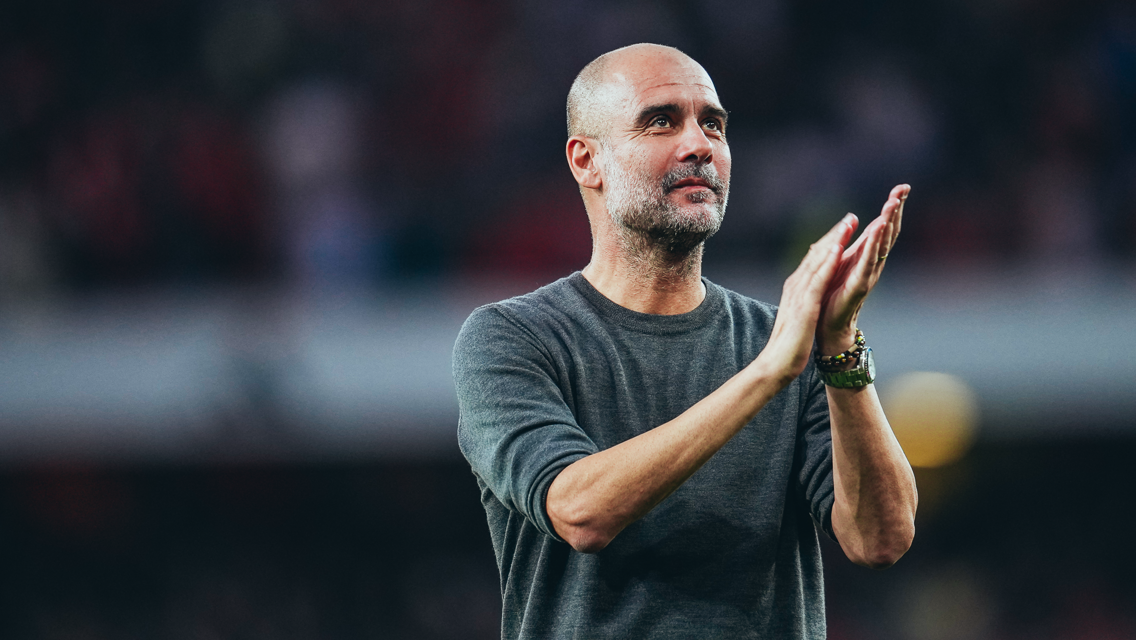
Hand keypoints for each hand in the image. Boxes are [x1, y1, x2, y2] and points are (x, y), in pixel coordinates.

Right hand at [760, 213, 856, 382]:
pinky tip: (838, 249)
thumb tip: (809, 293)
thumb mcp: (799, 315)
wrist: (777, 363)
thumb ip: (803, 300)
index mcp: (796, 289)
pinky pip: (817, 280)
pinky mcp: (805, 305)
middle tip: (851, 217)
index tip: (844, 228)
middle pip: (816, 255)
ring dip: (833, 241)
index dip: (829, 242)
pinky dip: (827, 263)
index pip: (813, 260)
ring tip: (848, 224)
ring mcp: (799, 294)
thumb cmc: (789, 344)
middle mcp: (796, 286)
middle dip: (834, 235)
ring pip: (817, 262)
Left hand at [816, 184, 908, 353]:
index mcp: (867, 255)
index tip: (902, 187)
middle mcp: (873, 263)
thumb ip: (849, 243)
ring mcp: (869, 273)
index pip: (884, 226)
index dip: (893, 207)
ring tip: (893, 203)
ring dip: (888, 222)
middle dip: (895, 209)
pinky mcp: (860, 284)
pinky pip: (869, 261)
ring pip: (882, 243)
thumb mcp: (841, 261)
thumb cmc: (833, 294)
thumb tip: (855, 220)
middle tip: (902, 189)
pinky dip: (874, 244)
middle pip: (888, 231)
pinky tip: (878, 229)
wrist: (828, 326)